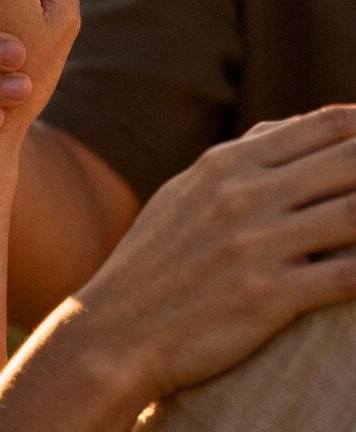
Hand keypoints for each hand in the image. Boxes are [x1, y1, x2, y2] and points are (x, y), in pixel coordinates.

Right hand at [75, 105, 355, 399]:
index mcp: (225, 164)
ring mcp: (257, 244)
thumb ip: (238, 156)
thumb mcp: (186, 192)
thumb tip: (289, 128)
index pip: (322, 126)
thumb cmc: (157, 256)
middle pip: (350, 160)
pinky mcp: (268, 296)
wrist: (119, 325)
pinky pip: (349, 275)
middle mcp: (244, 195)